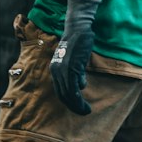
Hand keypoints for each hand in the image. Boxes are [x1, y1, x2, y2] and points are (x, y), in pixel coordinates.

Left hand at [50, 0, 100, 114]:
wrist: (78, 29)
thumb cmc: (78, 43)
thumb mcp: (75, 61)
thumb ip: (76, 73)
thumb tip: (81, 85)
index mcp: (55, 70)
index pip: (60, 91)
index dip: (69, 102)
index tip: (78, 108)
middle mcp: (56, 72)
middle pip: (63, 95)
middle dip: (73, 106)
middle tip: (84, 112)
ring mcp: (63, 70)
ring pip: (68, 94)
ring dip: (77, 105)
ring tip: (86, 111)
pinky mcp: (71, 68)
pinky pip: (74, 88)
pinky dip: (79, 99)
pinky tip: (85, 103)